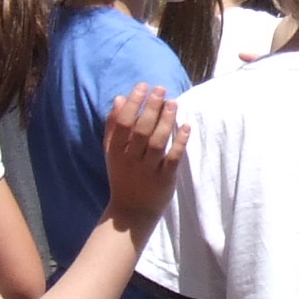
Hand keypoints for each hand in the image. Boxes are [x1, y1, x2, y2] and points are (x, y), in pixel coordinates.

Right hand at [99, 84, 188, 229]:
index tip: (143, 86)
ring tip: (174, 103)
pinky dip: (179, 142)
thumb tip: (120, 98)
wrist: (131, 212)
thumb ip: (113, 126)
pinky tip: (186, 126)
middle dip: (151, 108)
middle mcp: (130, 159)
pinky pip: (172, 158)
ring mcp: (148, 170)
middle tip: (161, 89)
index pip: (123, 123)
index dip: (133, 103)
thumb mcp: (112, 152)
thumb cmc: (123, 176)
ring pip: (157, 142)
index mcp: (116, 151)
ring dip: (166, 121)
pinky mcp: (164, 179)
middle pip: (141, 130)